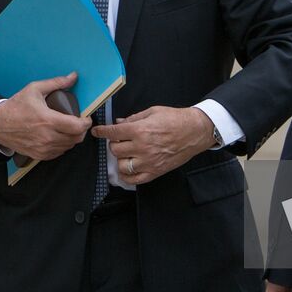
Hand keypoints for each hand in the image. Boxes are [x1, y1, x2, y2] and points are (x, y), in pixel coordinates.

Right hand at [0, 73, 91, 160]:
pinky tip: (59, 136)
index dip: (86, 123)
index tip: (86, 118)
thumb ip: (56, 83)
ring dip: (72, 138)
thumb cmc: (16, 106)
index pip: (77, 127)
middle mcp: (47, 137)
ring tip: (69, 128)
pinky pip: (59, 153)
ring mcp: (43, 148)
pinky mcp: (39, 155)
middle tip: (79, 122)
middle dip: (81, 130)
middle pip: (76, 138)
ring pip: (69, 146)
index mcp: (48, 120)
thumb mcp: (35, 89)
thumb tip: (73, 76)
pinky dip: (63, 145)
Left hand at [92, 106, 215, 184]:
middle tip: (120, 140)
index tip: (97, 132)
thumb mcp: (153, 112)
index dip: (101, 132)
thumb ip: (134, 118)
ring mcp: (148, 162)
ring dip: (120, 159)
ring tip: (126, 153)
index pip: (113, 133)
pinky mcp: (155, 171)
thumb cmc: (176, 119)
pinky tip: (128, 168)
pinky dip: (127, 175)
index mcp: (140, 130)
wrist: (195, 131)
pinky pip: (134, 179)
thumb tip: (120, 123)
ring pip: (122, 165)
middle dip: (114, 143)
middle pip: (115, 150)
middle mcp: (142, 147)